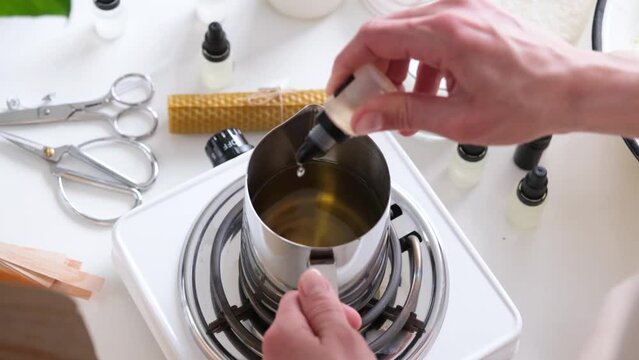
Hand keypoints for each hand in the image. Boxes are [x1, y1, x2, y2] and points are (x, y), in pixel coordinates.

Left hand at [263, 269, 374, 359]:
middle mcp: (272, 352)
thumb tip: (311, 278)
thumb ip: (324, 305)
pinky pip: (304, 359)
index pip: (299, 296)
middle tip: (352, 344)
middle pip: (301, 321)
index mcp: (281, 333)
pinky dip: (321, 359)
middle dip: (329, 327)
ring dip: (328, 347)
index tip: (347, 319)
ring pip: (305, 344)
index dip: (327, 304)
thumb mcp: (342, 339)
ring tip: (348, 359)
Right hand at [328, 0, 638, 143]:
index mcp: (446, 33)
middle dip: (371, 70)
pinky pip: (429, 33)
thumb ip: (403, 115)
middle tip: (368, 102)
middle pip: (386, 33)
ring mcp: (464, 10)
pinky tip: (428, 92)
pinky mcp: (472, 16)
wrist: (572, 87)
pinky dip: (419, 61)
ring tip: (402, 104)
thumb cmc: (530, 100)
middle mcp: (453, 11)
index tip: (340, 88)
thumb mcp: (458, 119)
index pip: (373, 37)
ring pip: (406, 33)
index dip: (347, 64)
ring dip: (395, 68)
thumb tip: (365, 118)